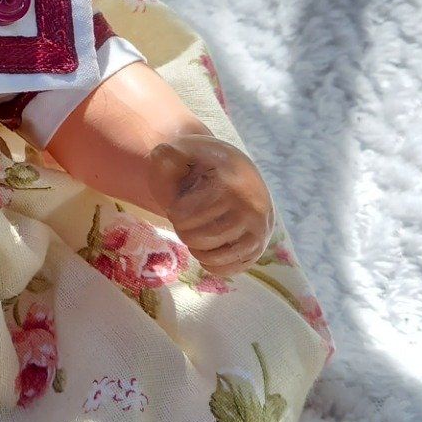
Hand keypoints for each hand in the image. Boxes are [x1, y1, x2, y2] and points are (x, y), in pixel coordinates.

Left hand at [149, 130, 273, 277]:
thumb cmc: (202, 163)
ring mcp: (259, 231)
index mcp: (231, 186)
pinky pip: (226, 270)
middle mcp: (252, 210)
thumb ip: (168, 152)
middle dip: (183, 230)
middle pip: (197, 238)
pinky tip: (208, 246)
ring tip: (197, 230)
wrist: (236, 173)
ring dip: (195, 247)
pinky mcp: (258, 249)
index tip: (181, 200)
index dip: (175, 211)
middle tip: (187, 219)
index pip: (185, 216)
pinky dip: (210, 263)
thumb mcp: (185, 151)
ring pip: (212, 258)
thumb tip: (163, 153)